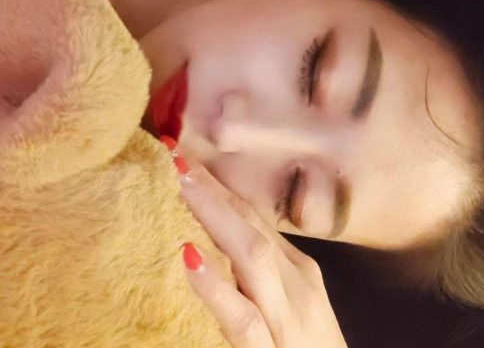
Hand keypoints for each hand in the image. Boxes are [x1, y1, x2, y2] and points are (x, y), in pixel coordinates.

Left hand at [165, 140, 347, 347]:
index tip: (187, 156)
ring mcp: (288, 318)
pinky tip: (188, 259)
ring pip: (252, 256)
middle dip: (215, 190)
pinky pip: (242, 319)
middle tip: (176, 154)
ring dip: (215, 217)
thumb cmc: (307, 347)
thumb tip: (218, 237)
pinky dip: (215, 287)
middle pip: (252, 227)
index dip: (221, 187)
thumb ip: (259, 270)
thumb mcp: (289, 302)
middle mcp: (297, 285)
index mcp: (297, 272)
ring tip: (183, 186)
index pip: (255, 218)